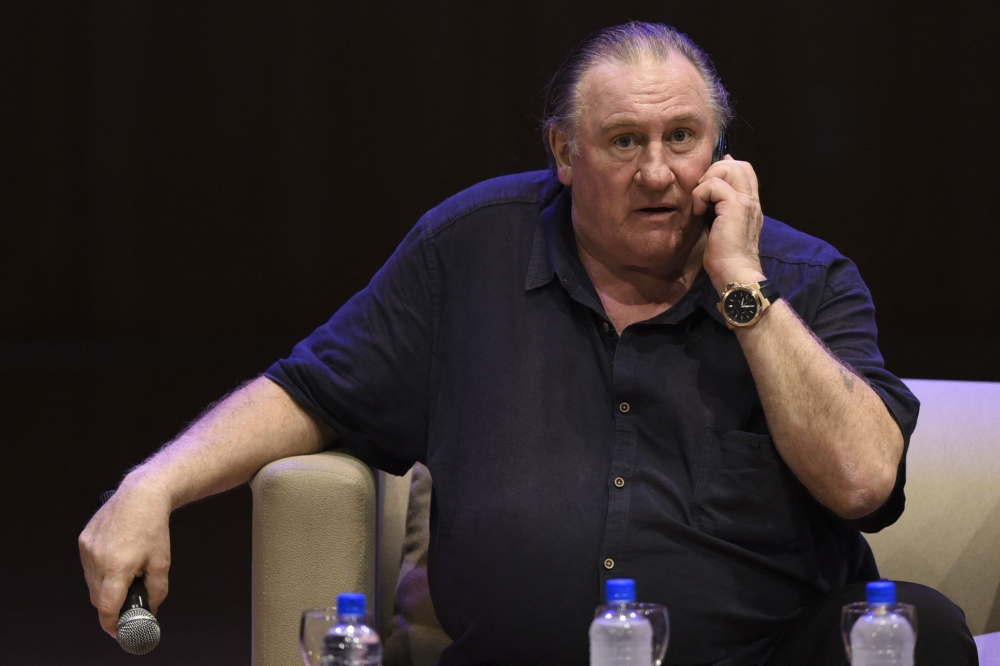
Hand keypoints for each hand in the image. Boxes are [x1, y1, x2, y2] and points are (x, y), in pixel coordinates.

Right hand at [78, 477, 171, 636]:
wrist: (142, 495)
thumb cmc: (153, 527)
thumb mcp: (162, 562)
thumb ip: (156, 591)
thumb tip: (150, 611)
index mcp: (118, 566)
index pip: (106, 607)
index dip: (111, 623)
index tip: (118, 631)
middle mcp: (98, 559)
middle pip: (97, 597)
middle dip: (111, 604)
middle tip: (128, 600)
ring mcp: (87, 549)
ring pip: (91, 582)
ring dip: (105, 586)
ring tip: (125, 572)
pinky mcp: (83, 540)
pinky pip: (88, 565)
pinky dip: (100, 569)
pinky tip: (115, 558)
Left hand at [692, 155, 765, 291]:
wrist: (736, 273)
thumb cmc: (725, 259)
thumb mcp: (721, 228)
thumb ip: (719, 210)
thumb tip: (709, 194)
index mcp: (750, 205)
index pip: (744, 171)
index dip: (725, 168)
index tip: (707, 181)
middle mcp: (752, 200)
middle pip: (738, 165)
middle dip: (715, 171)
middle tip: (702, 193)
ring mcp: (746, 201)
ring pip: (728, 168)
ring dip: (707, 181)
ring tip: (701, 202)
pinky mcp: (735, 205)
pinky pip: (714, 185)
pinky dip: (700, 195)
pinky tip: (699, 212)